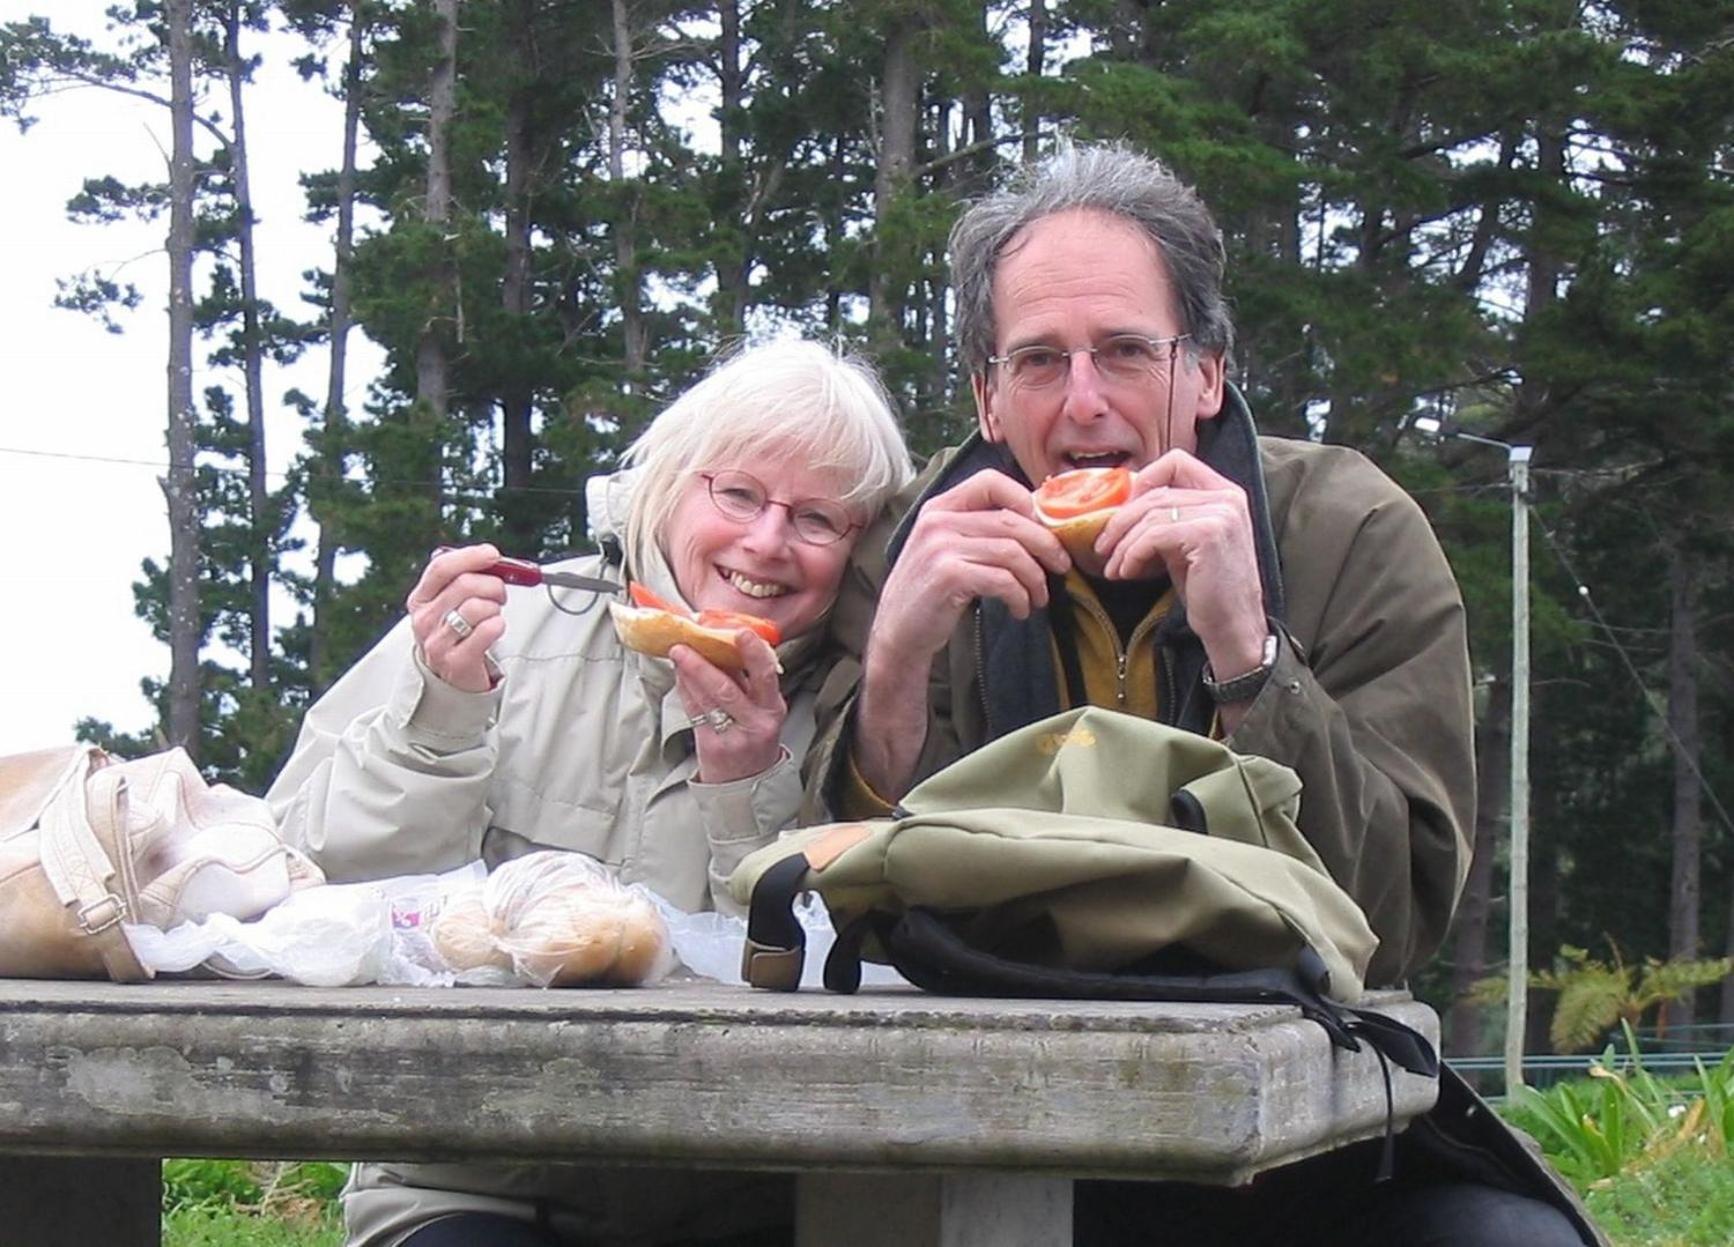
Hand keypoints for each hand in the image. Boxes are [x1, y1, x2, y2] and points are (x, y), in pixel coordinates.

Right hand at [405, 544, 508, 692]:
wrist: (452, 676)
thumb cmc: (456, 632)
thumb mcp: (450, 603)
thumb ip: (464, 578)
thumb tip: (492, 558)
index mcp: (420, 598)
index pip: (441, 567)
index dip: (470, 556)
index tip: (492, 554)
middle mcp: (424, 620)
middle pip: (465, 584)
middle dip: (493, 585)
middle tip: (499, 594)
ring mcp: (437, 642)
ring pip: (478, 607)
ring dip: (495, 608)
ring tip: (492, 616)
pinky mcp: (455, 662)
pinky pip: (487, 630)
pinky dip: (498, 625)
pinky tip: (494, 629)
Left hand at [672, 631, 786, 783]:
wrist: (747, 782)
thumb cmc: (754, 738)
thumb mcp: (762, 711)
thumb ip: (748, 682)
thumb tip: (725, 644)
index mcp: (773, 708)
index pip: (766, 676)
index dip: (754, 653)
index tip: (741, 632)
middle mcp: (756, 723)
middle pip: (727, 688)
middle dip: (704, 663)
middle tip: (686, 643)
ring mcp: (733, 737)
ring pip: (707, 699)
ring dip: (689, 673)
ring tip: (678, 654)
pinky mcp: (713, 746)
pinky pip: (695, 712)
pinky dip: (685, 690)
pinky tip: (679, 676)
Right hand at [867, 469, 1070, 671]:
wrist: (897, 633)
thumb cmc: (930, 592)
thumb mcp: (945, 549)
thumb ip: (977, 530)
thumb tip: (1036, 521)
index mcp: (939, 507)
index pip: (991, 481)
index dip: (1026, 499)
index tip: (1044, 527)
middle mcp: (938, 521)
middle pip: (1011, 520)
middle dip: (1046, 545)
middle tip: (1061, 566)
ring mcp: (940, 547)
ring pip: (1012, 552)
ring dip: (1035, 578)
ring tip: (1039, 596)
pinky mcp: (948, 575)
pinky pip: (1002, 580)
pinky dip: (1020, 597)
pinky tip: (1020, 609)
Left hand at [1096, 451, 1268, 679]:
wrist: (1232, 627)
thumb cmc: (1206, 589)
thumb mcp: (1185, 543)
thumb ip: (1168, 517)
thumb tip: (1122, 504)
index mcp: (1225, 492)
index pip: (1175, 461)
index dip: (1143, 480)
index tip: (1123, 511)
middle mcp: (1227, 497)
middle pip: (1155, 493)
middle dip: (1121, 521)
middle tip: (1103, 548)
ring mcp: (1221, 514)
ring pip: (1150, 516)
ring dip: (1123, 545)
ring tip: (1114, 568)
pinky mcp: (1208, 535)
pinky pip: (1153, 536)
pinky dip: (1132, 555)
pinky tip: (1127, 573)